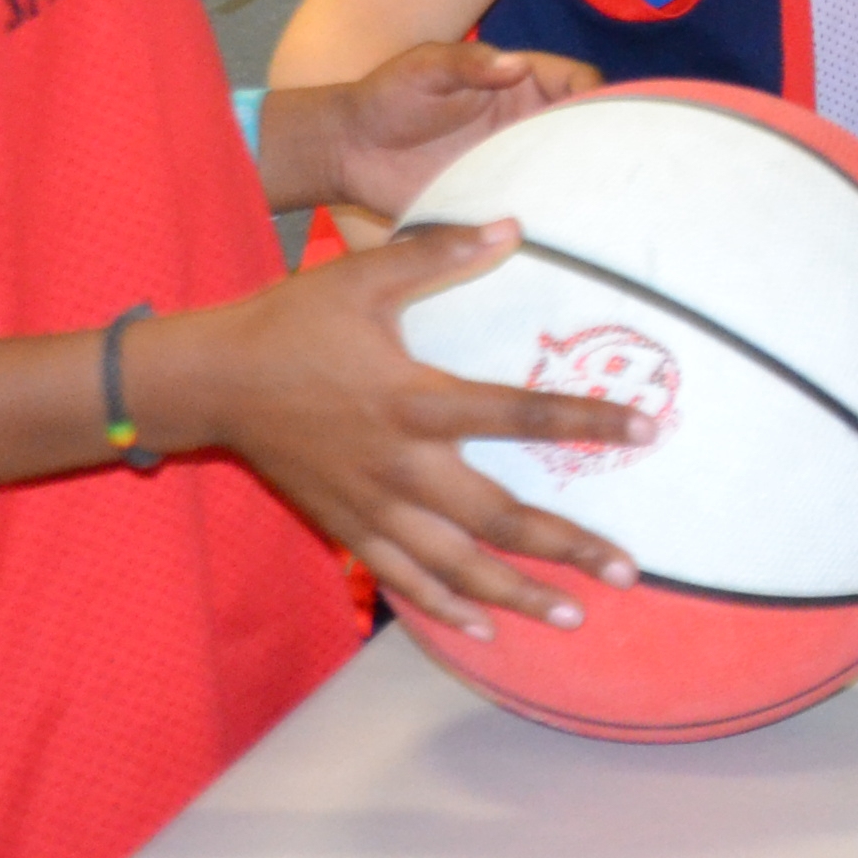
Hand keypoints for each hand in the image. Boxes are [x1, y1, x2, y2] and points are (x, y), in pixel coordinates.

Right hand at [129, 220, 652, 634]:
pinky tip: (487, 632)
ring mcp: (373, 507)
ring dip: (518, 594)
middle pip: (498, 517)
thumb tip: (512, 225)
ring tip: (576, 616)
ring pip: (457, 565)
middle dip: (567, 547)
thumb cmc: (291, 323)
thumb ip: (439, 254)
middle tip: (628, 571)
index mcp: (414, 401)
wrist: (210, 382)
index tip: (647, 428)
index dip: (585, 420)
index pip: (518, 413)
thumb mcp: (362, 277)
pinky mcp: (347, 528)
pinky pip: (403, 579)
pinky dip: (446, 609)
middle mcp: (400, 466)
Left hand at [259, 40, 599, 219]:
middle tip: (621, 169)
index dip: (598, 94)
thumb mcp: (424, 68)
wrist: (347, 150)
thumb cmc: (387, 96)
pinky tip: (561, 233)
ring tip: (602, 207)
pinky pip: (531, 210)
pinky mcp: (493, 201)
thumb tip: (518, 65)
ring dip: (584, 187)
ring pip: (566, 174)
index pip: (577, 82)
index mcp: (520, 84)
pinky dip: (548, 219)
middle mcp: (527, 125)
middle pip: (584, 130)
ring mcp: (513, 165)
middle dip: (606, 145)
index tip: (605, 117)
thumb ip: (468, 64)